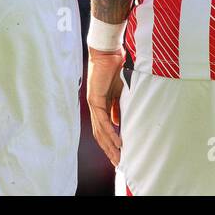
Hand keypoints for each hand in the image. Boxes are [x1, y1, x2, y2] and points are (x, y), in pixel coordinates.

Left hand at [86, 46, 125, 166]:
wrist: (109, 51)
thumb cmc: (116, 66)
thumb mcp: (120, 90)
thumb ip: (118, 106)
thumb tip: (119, 121)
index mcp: (102, 104)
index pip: (104, 128)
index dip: (110, 142)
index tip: (119, 154)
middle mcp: (95, 106)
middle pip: (100, 134)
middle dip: (109, 149)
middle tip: (118, 163)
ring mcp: (93, 103)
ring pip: (100, 130)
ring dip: (110, 145)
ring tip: (118, 157)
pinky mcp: (94, 98)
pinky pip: (102, 120)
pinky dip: (110, 132)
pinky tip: (117, 142)